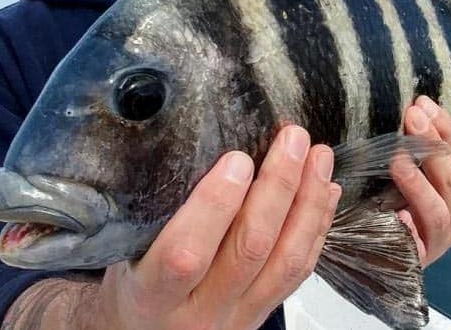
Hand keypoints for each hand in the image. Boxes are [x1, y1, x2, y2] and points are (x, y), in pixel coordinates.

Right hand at [98, 126, 341, 329]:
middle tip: (292, 139)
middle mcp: (200, 313)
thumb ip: (155, 214)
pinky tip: (325, 193)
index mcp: (153, 296)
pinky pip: (298, 273)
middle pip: (249, 249)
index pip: (186, 253)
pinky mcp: (262, 315)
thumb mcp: (125, 252)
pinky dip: (316, 228)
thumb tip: (189, 146)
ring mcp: (237, 318)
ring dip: (308, 203)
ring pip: (285, 261)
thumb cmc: (133, 287)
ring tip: (319, 157)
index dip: (215, 205)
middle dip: (278, 187)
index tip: (237, 159)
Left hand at [391, 96, 450, 266]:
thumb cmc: (400, 204)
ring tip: (398, 160)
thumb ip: (418, 149)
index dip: (444, 125)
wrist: (386, 256)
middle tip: (410, 117)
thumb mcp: (413, 174)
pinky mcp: (419, 260)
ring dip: (419, 182)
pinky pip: (416, 243)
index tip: (423, 102)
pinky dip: (408, 227)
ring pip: (438, 210)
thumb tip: (412, 108)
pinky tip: (396, 213)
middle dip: (432, 144)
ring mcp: (441, 240)